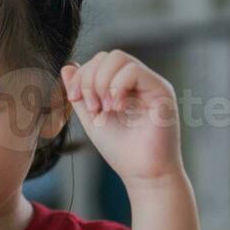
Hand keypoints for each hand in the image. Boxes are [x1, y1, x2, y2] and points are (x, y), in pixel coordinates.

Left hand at [63, 51, 184, 189]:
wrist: (143, 173)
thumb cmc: (121, 150)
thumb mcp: (91, 118)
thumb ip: (80, 93)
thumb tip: (67, 67)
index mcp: (122, 85)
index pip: (99, 61)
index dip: (81, 75)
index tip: (74, 99)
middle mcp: (138, 81)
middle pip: (107, 56)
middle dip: (90, 79)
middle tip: (92, 107)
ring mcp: (150, 83)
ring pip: (118, 58)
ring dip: (101, 83)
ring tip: (104, 109)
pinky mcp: (161, 90)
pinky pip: (134, 71)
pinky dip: (117, 87)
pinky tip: (116, 108)